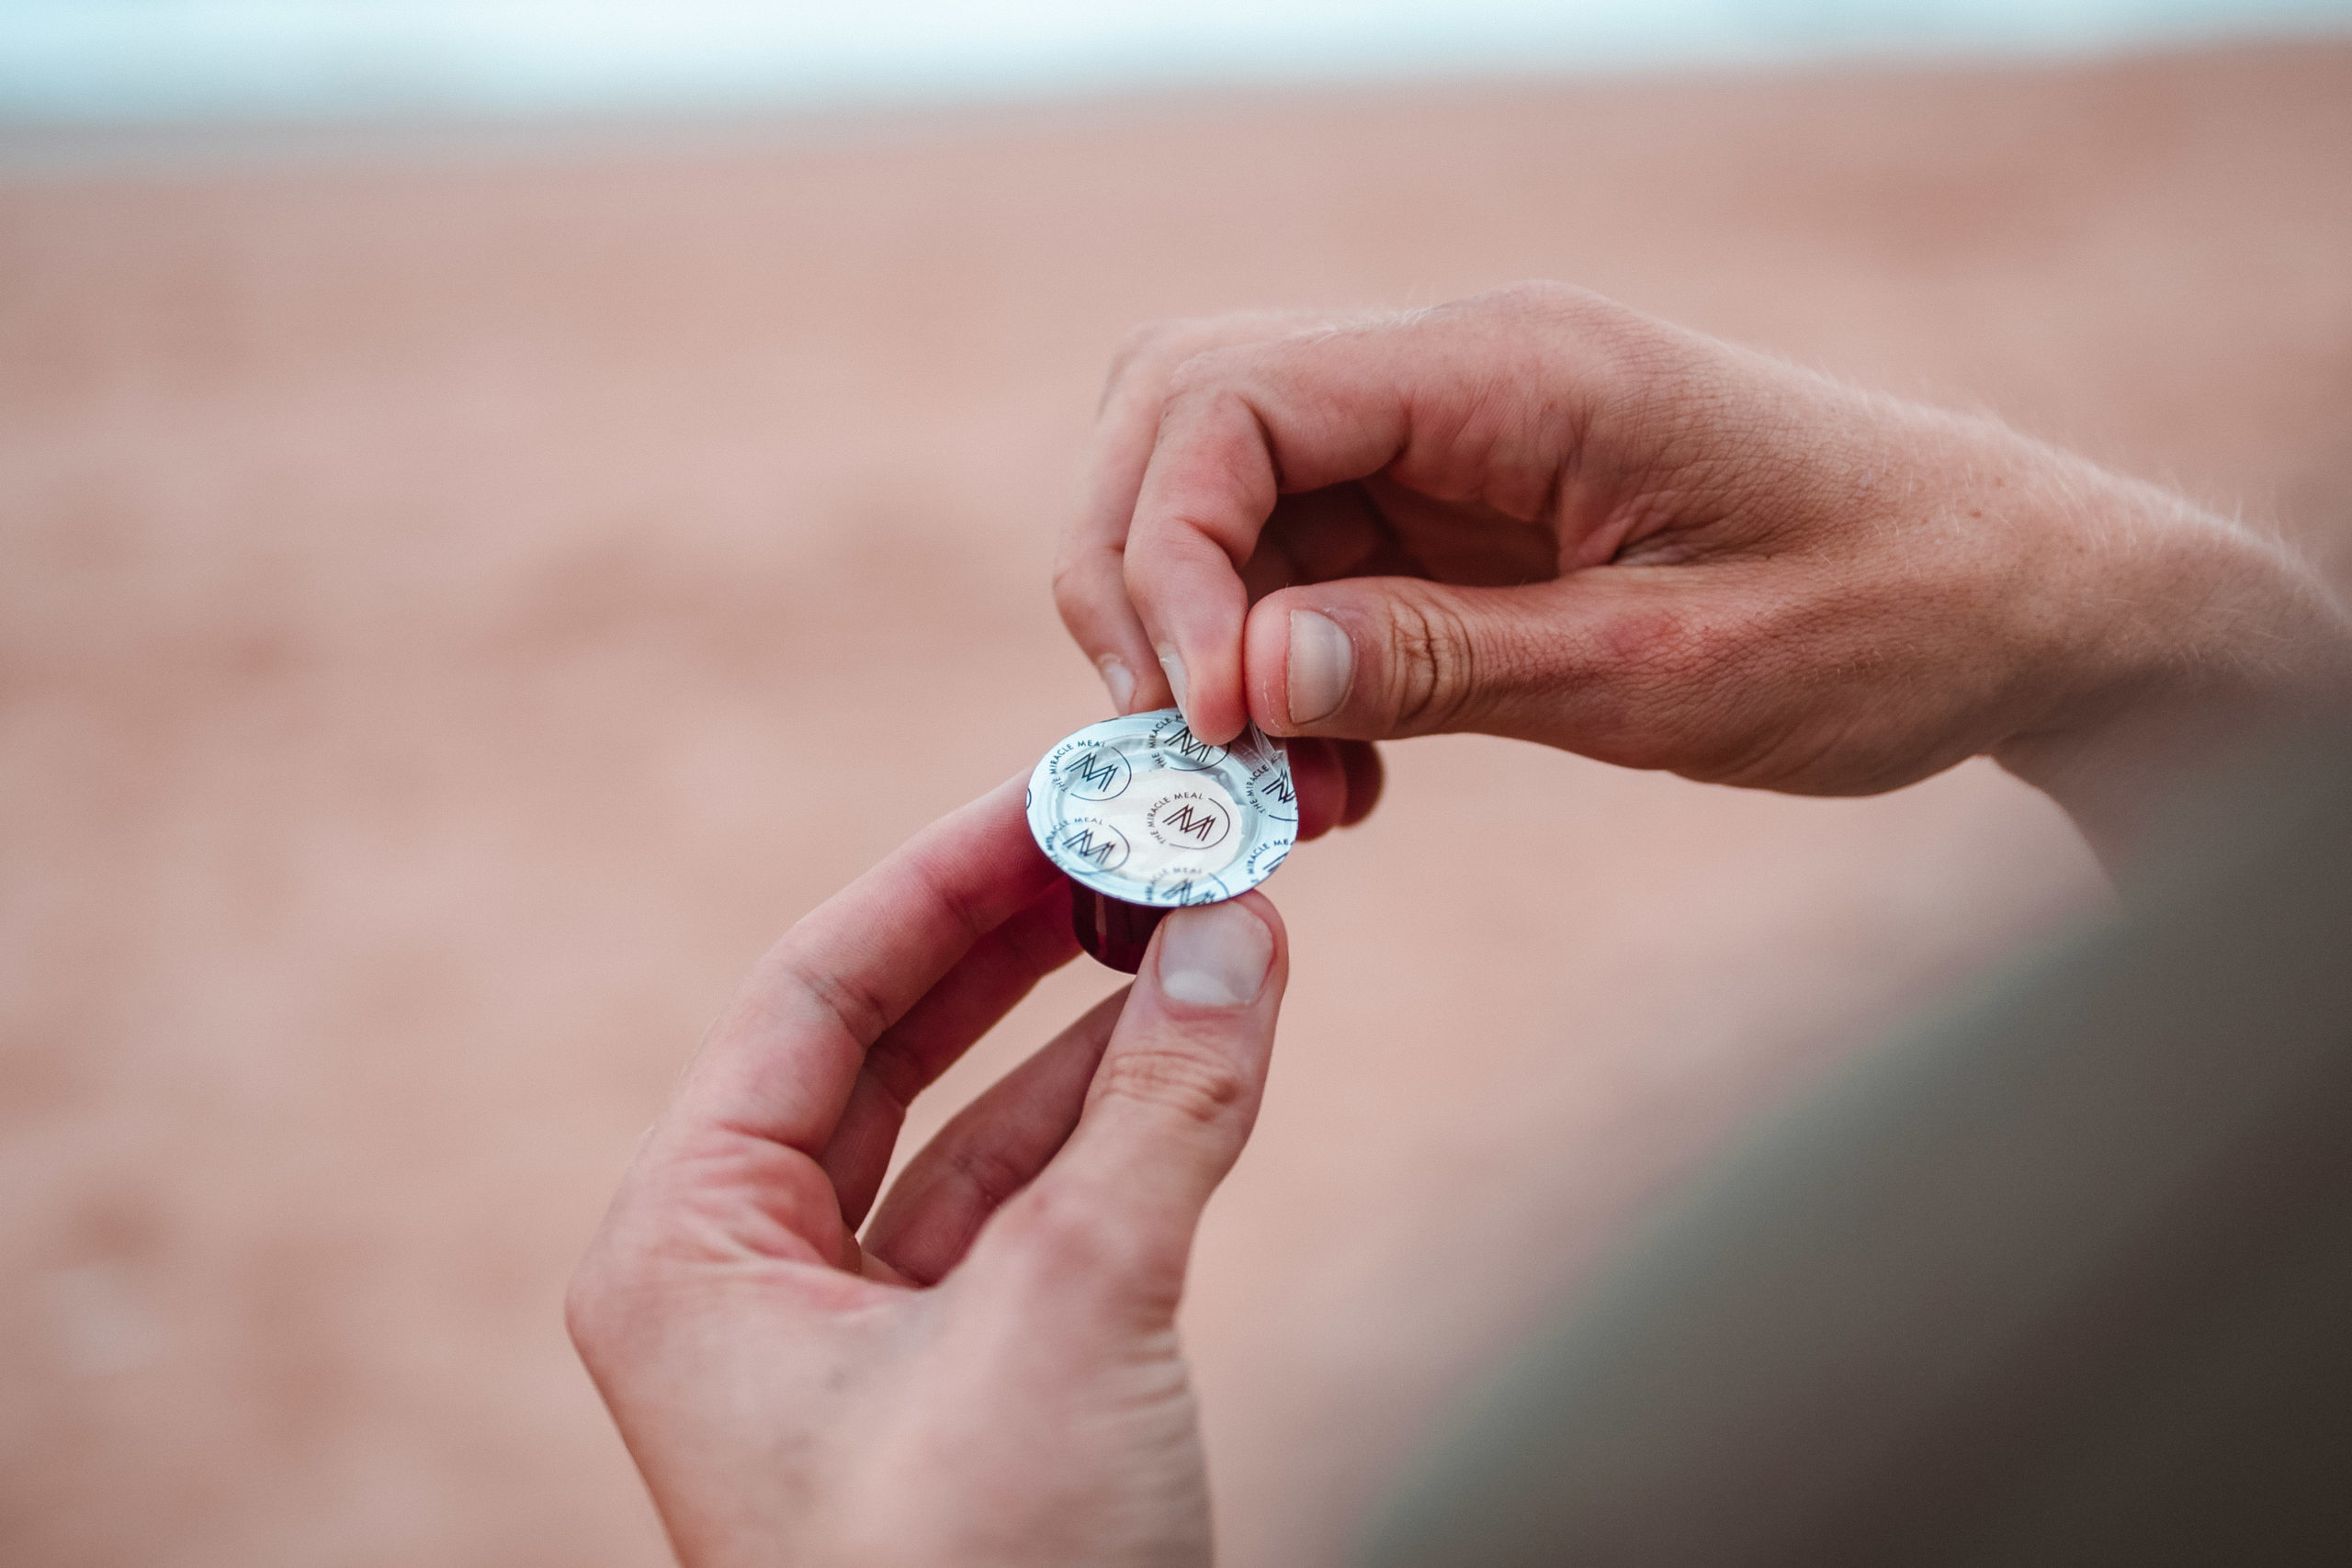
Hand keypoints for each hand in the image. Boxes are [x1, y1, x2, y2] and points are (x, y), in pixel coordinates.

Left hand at [567, 779, 1288, 1567]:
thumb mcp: (1074, 1320)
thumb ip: (1161, 1111)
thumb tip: (1244, 928)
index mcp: (688, 1249)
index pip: (819, 992)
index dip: (950, 873)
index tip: (1069, 784)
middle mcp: (751, 1279)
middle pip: (891, 1041)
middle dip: (1025, 932)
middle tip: (1144, 829)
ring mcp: (859, 1336)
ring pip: (980, 1123)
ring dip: (1094, 1019)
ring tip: (1204, 911)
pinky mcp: (966, 1382)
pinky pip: (1038, 1206)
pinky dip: (1122, 1120)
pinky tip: (1203, 1036)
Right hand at [1056, 283, 2351, 857]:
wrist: (2024, 600)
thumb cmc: (1890, 616)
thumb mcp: (1669, 669)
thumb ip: (1446, 665)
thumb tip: (1243, 678)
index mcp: (1512, 369)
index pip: (1231, 400)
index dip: (1168, 558)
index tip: (1207, 721)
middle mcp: (1460, 379)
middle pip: (1184, 417)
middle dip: (1141, 583)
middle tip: (1190, 752)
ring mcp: (1455, 442)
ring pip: (1228, 501)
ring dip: (1206, 644)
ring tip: (1283, 795)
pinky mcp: (1467, 516)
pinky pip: (1307, 570)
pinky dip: (1279, 673)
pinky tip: (1338, 777)